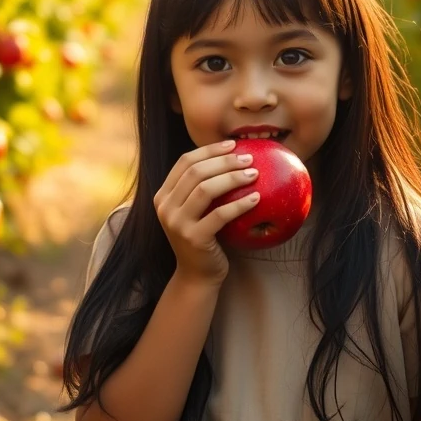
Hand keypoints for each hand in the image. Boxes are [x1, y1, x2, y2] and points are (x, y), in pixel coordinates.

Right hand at [154, 139, 260, 284]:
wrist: (197, 275)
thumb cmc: (204, 238)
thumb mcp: (196, 210)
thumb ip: (203, 187)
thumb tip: (234, 155)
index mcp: (163, 195)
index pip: (185, 162)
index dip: (209, 150)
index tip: (233, 144)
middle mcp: (165, 207)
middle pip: (196, 172)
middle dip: (225, 161)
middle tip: (249, 158)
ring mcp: (176, 223)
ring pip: (206, 189)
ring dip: (233, 178)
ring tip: (255, 174)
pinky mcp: (193, 238)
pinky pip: (220, 215)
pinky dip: (240, 204)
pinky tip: (257, 198)